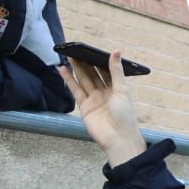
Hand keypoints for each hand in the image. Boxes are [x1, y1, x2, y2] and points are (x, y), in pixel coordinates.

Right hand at [61, 52, 147, 166]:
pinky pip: (75, 91)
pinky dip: (69, 80)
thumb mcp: (122, 89)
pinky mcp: (84, 107)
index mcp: (116, 88)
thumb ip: (116, 71)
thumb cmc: (125, 115)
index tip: (92, 50)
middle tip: (77, 50)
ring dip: (76, 69)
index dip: (99, 61)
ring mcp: (93, 99)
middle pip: (93, 74)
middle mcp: (104, 93)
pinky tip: (63, 70)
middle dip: (85, 63)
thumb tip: (116, 51)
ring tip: (69, 56)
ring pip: (83, 81)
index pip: (106, 71)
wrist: (117, 138)